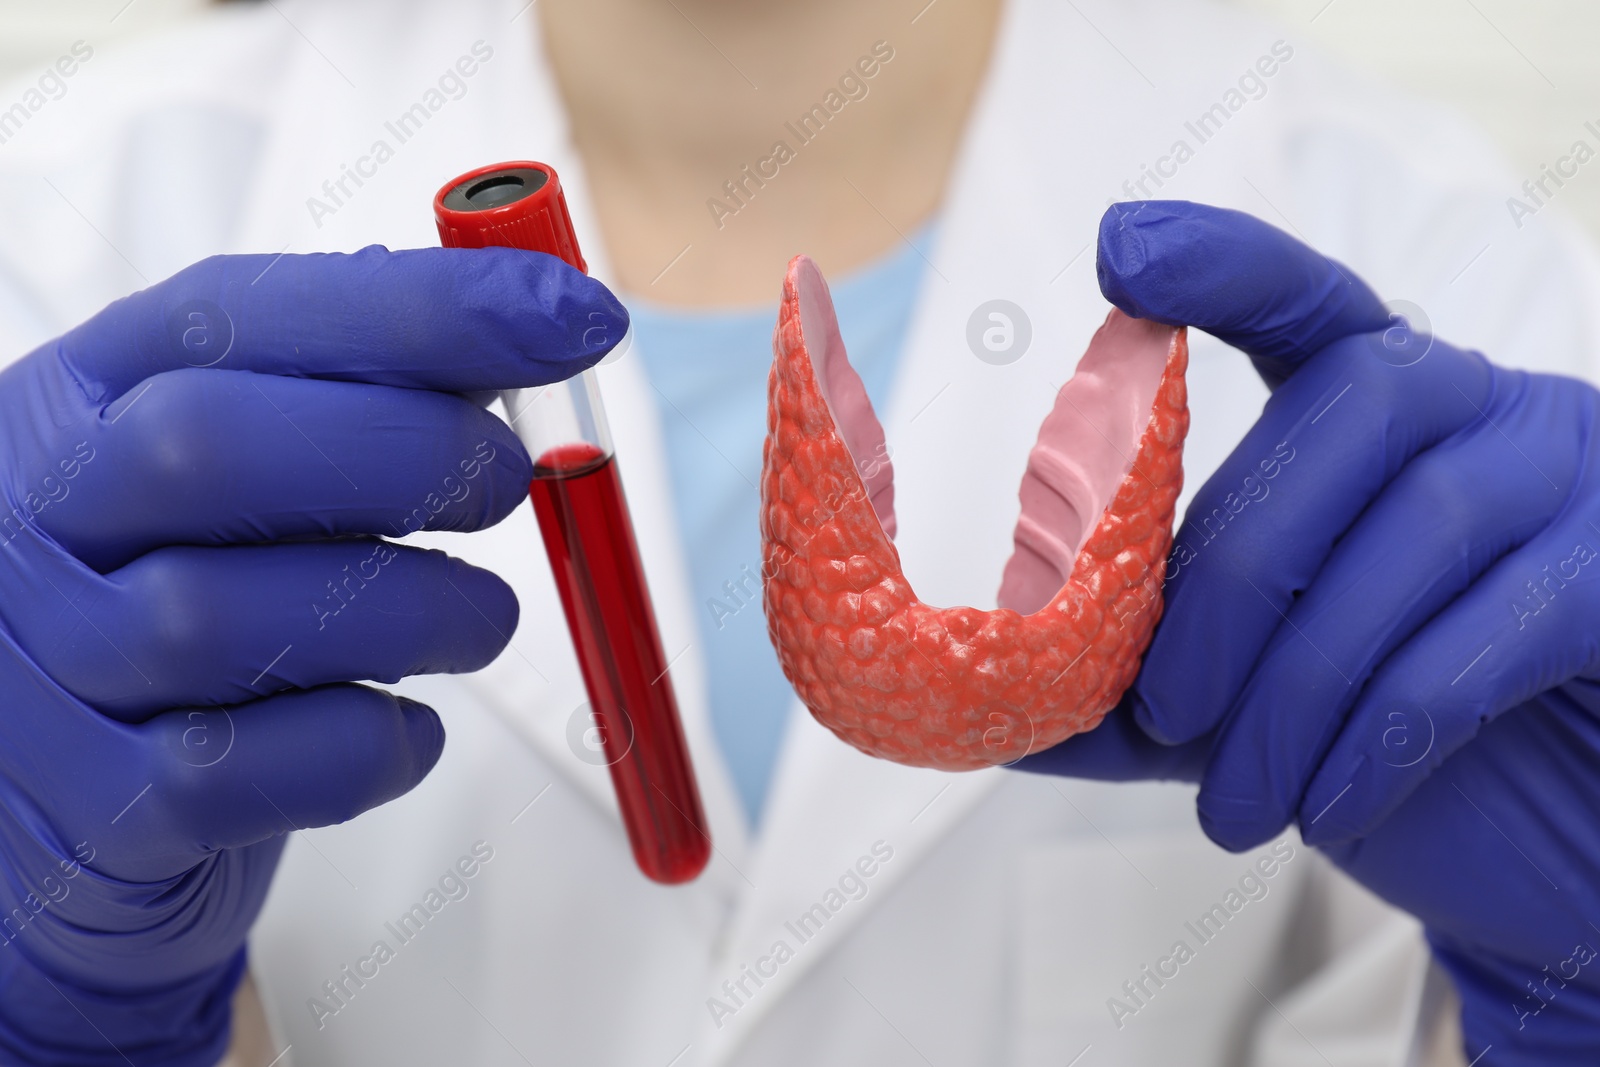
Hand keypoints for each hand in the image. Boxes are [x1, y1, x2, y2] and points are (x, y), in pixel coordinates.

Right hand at [0, 247, 624, 1064]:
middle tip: (506, 482)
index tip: (574, 312)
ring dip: (414, 611)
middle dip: (403, 453)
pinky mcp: (101, 810)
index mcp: (85, 395)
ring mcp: (52, 669)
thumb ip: (369, 386)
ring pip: (222, 618)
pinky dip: (368, 744)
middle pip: (201, 450)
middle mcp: (41, 517)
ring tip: (479, 618)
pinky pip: (245, 774)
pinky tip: (406, 726)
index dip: (421, 308)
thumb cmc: (186, 587)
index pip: (238, 315)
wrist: (56, 798)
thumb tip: (540, 312)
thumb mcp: (240, 460)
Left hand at [1020, 201, 1599, 1061]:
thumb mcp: (1251, 707)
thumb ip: (1140, 702)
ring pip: (1412, 536)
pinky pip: (1487, 640)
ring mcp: (1570, 477)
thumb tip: (1009, 720)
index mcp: (1376, 402)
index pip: (1301, 299)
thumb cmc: (1396, 738)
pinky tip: (1327, 805)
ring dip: (1295, 689)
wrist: (1558, 837)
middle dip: (1228, 578)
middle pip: (1342, 416)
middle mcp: (1481, 406)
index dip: (1220, 264)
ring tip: (1235, 804)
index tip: (1122, 247)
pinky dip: (1380, 734)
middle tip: (1164, 715)